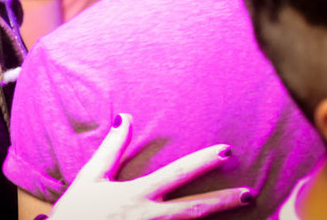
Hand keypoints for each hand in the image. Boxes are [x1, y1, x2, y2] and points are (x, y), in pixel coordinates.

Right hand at [48, 114, 253, 219]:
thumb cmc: (76, 213)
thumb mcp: (91, 177)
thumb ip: (112, 148)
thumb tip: (125, 117)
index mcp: (137, 194)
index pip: (177, 174)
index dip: (203, 162)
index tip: (226, 152)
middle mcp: (149, 217)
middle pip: (195, 209)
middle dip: (224, 201)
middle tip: (250, 193)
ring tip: (242, 214)